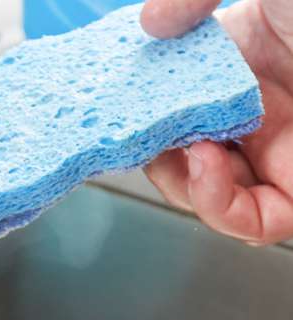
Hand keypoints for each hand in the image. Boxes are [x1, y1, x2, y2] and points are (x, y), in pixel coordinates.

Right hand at [140, 0, 292, 244]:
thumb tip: (147, 26)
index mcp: (249, 57)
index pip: (178, 98)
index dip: (143, 111)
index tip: (118, 111)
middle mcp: (263, 106)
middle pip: (184, 152)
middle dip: (155, 151)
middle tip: (142, 135)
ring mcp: (283, 149)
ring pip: (210, 192)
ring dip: (181, 179)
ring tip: (186, 147)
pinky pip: (248, 218)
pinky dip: (214, 203)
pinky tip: (206, 166)